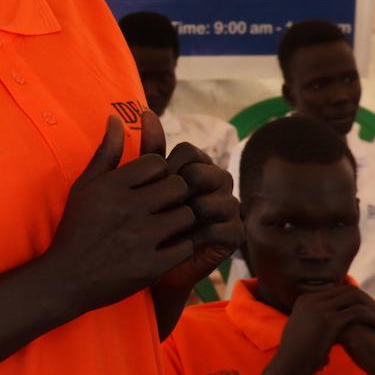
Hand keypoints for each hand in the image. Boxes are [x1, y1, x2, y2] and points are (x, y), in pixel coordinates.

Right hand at [41, 112, 195, 316]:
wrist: (66, 278)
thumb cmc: (76, 228)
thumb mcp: (84, 187)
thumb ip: (106, 153)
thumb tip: (115, 118)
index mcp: (112, 187)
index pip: (157, 163)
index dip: (160, 173)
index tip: (151, 186)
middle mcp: (128, 209)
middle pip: (178, 186)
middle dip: (176, 194)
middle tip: (165, 205)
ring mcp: (141, 238)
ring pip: (186, 215)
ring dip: (181, 220)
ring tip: (168, 226)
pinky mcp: (151, 266)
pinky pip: (185, 246)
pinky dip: (181, 247)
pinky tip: (167, 247)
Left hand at [154, 142, 241, 290]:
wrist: (146, 265)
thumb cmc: (142, 220)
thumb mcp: (141, 184)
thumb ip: (148, 150)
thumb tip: (146, 110)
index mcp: (197, 165)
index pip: (187, 151)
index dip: (166, 169)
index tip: (149, 187)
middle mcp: (217, 182)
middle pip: (202, 172)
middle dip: (177, 191)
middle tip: (160, 209)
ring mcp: (228, 208)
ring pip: (211, 200)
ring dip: (186, 214)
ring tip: (169, 226)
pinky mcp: (233, 236)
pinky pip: (220, 228)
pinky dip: (197, 235)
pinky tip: (179, 243)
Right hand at [259, 285, 374, 374]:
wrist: (288, 366)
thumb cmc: (298, 353)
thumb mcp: (303, 329)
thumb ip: (315, 319)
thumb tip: (333, 321)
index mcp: (305, 299)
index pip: (338, 289)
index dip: (356, 299)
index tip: (367, 312)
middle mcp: (312, 299)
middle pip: (348, 290)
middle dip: (366, 301)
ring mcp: (319, 309)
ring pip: (355, 298)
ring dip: (371, 308)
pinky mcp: (328, 321)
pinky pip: (357, 312)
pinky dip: (371, 317)